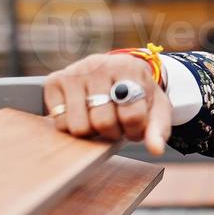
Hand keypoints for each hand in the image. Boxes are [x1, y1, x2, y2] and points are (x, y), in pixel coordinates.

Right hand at [43, 53, 172, 155]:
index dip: (135, 130)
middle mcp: (98, 64)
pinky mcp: (54, 80)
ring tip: (99, 119)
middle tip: (116, 123)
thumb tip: (156, 150)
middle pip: (103, 122)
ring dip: (91, 132)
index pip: (132, 116)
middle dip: (112, 132)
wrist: (119, 72)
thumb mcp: (156, 108)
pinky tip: (82, 114)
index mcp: (128, 68)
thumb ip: (158, 129)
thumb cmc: (138, 94)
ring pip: (79, 126)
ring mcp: (74, 71)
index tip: (135, 125)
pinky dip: (72, 126)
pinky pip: (59, 122)